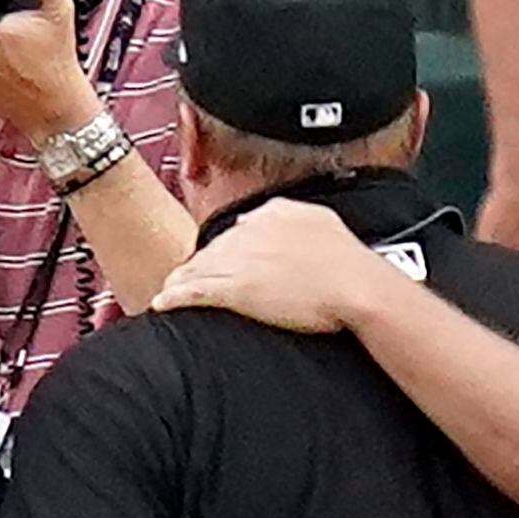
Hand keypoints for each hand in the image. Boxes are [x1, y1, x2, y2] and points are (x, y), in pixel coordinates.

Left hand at [152, 198, 391, 334]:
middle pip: (211, 250)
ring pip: (198, 269)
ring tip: (168, 294)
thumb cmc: (349, 261)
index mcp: (271, 213)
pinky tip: (163, 304)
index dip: (222, 252)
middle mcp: (249, 231)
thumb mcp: (321, 221)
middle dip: (196, 266)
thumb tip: (270, 215)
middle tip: (183, 281)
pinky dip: (176, 298)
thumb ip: (292, 215)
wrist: (355, 285)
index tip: (216, 263)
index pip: (234, 232)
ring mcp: (240, 260)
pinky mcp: (236, 288)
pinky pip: (196, 291)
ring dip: (180, 282)